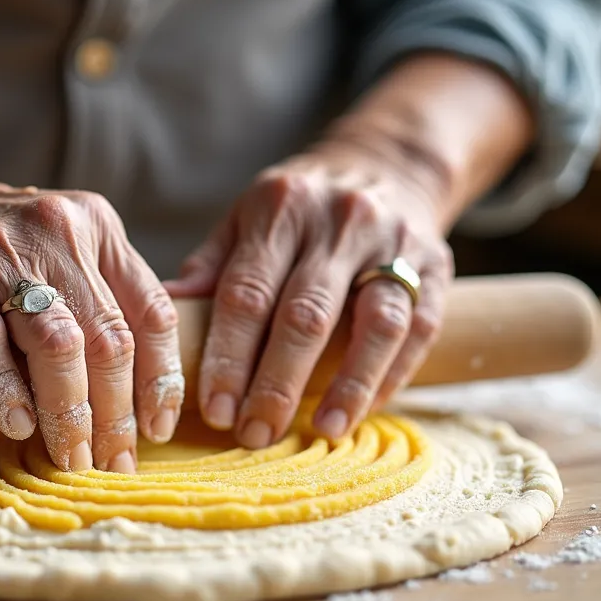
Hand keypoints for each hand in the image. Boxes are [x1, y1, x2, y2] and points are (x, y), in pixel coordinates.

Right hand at [0, 172, 183, 472]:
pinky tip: (16, 424)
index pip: (150, 312)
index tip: (156, 431)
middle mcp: (56, 230)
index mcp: (95, 226)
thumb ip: (97, 297)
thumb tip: (140, 396)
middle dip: (115, 415)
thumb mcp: (55, 252)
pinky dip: (3, 390)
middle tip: (111, 464)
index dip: (160, 380)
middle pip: (107, 338)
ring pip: (58, 344)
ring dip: (69, 414)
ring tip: (71, 457)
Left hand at [163, 140, 453, 446]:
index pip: (247, 292)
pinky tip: (362, 409)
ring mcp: (394, 242)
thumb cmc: (297, 211)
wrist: (386, 166)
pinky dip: (390, 374)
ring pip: (375, 323)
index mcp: (280, 209)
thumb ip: (210, 269)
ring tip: (322, 429)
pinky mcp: (436, 266)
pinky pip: (418, 328)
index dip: (229, 356)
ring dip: (347, 385)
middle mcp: (339, 221)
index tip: (214, 410)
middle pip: (307, 314)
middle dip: (277, 382)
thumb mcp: (246, 220)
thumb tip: (163, 318)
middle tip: (254, 433)